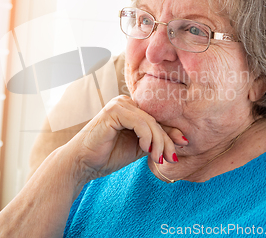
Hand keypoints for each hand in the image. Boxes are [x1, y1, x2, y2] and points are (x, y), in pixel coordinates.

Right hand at [67, 95, 187, 180]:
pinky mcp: (113, 110)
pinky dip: (146, 137)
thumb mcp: (139, 148)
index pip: (156, 120)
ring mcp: (119, 104)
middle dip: (166, 141)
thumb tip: (182, 140)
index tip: (181, 147)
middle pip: (155, 121)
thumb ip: (156, 141)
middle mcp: (126, 102)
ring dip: (158, 143)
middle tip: (170, 159)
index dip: (171, 133)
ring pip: (150, 122)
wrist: (83, 163)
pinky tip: (145, 149)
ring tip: (157, 159)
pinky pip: (139, 122)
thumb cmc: (108, 155)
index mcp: (131, 109)